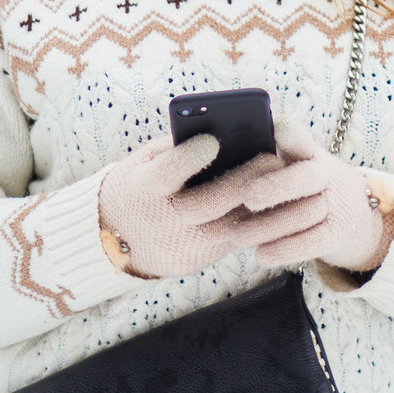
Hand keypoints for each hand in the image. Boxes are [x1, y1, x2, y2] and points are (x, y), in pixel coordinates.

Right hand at [96, 136, 331, 278]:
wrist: (112, 240)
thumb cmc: (137, 186)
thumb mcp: (143, 162)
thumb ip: (175, 149)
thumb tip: (222, 131)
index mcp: (142, 189)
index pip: (167, 173)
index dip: (190, 157)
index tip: (214, 139)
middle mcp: (162, 221)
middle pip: (208, 203)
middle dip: (244, 179)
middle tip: (273, 158)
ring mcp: (181, 245)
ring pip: (229, 226)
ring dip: (259, 203)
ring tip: (281, 179)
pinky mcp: (195, 261)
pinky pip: (231, 241)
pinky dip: (254, 221)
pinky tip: (271, 201)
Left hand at [232, 127, 393, 273]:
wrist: (349, 215)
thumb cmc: (301, 185)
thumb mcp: (291, 165)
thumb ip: (263, 159)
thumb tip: (219, 152)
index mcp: (308, 152)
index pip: (301, 138)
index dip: (292, 134)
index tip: (278, 129)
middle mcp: (326, 173)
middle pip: (307, 176)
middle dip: (277, 186)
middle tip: (247, 197)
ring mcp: (336, 203)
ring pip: (306, 213)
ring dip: (269, 226)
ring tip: (237, 235)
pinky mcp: (338, 233)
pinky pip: (313, 242)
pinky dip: (286, 249)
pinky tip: (261, 255)